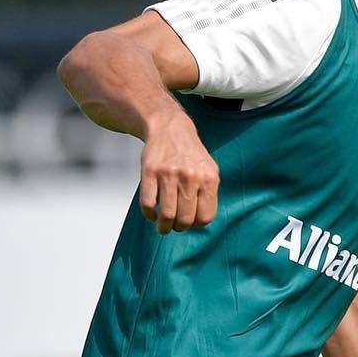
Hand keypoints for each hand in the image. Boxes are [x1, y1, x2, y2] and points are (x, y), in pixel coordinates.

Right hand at [139, 110, 219, 234]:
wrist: (170, 128)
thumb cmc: (189, 154)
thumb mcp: (209, 171)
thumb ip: (208, 195)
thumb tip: (200, 222)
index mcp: (209, 179)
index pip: (205, 217)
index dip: (196, 224)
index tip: (190, 222)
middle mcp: (190, 176)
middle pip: (185, 219)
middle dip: (179, 228)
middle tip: (175, 226)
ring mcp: (169, 174)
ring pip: (167, 215)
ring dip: (164, 226)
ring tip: (163, 225)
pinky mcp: (150, 171)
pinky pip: (148, 204)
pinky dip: (149, 214)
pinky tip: (152, 213)